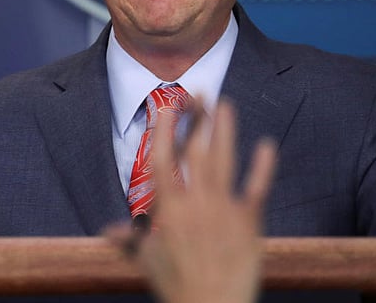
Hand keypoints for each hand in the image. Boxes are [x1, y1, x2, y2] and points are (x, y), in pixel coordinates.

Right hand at [107, 100, 276, 302]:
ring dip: (225, 130)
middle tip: (201, 92)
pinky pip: (257, 187)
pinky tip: (266, 144)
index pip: (163, 158)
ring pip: (224, 160)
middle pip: (196, 150)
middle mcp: (195, 202)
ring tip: (226, 105)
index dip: (166, 128)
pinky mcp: (249, 221)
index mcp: (168, 208)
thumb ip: (130, 240)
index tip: (169, 105)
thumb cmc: (177, 287)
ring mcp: (223, 209)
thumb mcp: (148, 261)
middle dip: (198, 118)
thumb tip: (108, 232)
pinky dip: (263, 165)